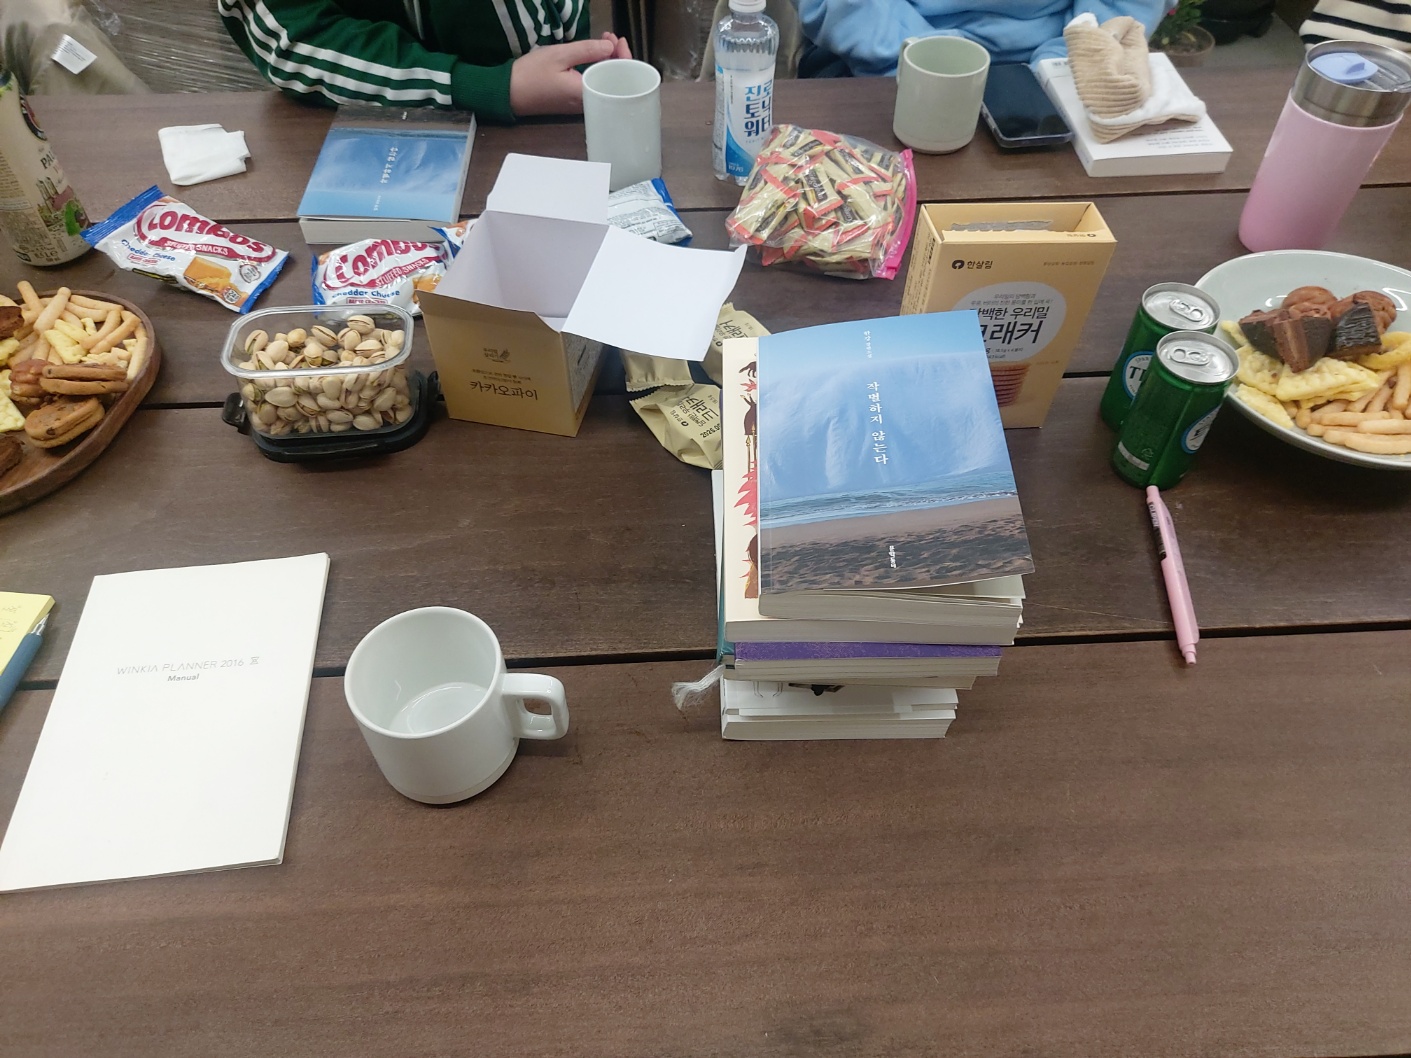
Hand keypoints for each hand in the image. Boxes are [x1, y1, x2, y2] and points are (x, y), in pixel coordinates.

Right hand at [509, 34, 632, 116]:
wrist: (509, 93)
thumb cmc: (532, 74)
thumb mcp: (560, 55)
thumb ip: (587, 51)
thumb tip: (611, 46)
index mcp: (587, 94)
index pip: (617, 78)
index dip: (624, 57)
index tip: (618, 39)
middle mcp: (588, 103)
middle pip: (614, 81)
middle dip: (616, 57)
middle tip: (610, 37)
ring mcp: (581, 105)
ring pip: (604, 83)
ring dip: (607, 62)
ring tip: (605, 41)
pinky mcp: (575, 102)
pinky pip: (594, 86)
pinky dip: (597, 70)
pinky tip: (595, 56)